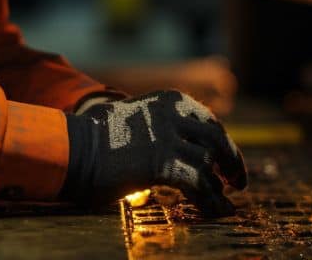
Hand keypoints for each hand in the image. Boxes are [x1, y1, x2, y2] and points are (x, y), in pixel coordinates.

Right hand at [60, 90, 247, 215]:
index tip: (227, 161)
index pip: (207, 119)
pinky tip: (213, 212)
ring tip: (224, 204)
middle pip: (216, 136)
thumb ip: (162, 128)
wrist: (74, 148)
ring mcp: (169, 136)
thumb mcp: (137, 121)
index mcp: (168, 100)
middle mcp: (173, 113)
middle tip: (237, 181)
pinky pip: (199, 185)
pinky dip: (210, 201)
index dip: (221, 142)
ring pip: (209, 163)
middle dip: (231, 160)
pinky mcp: (164, 163)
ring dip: (219, 187)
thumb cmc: (98, 140)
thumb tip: (187, 152)